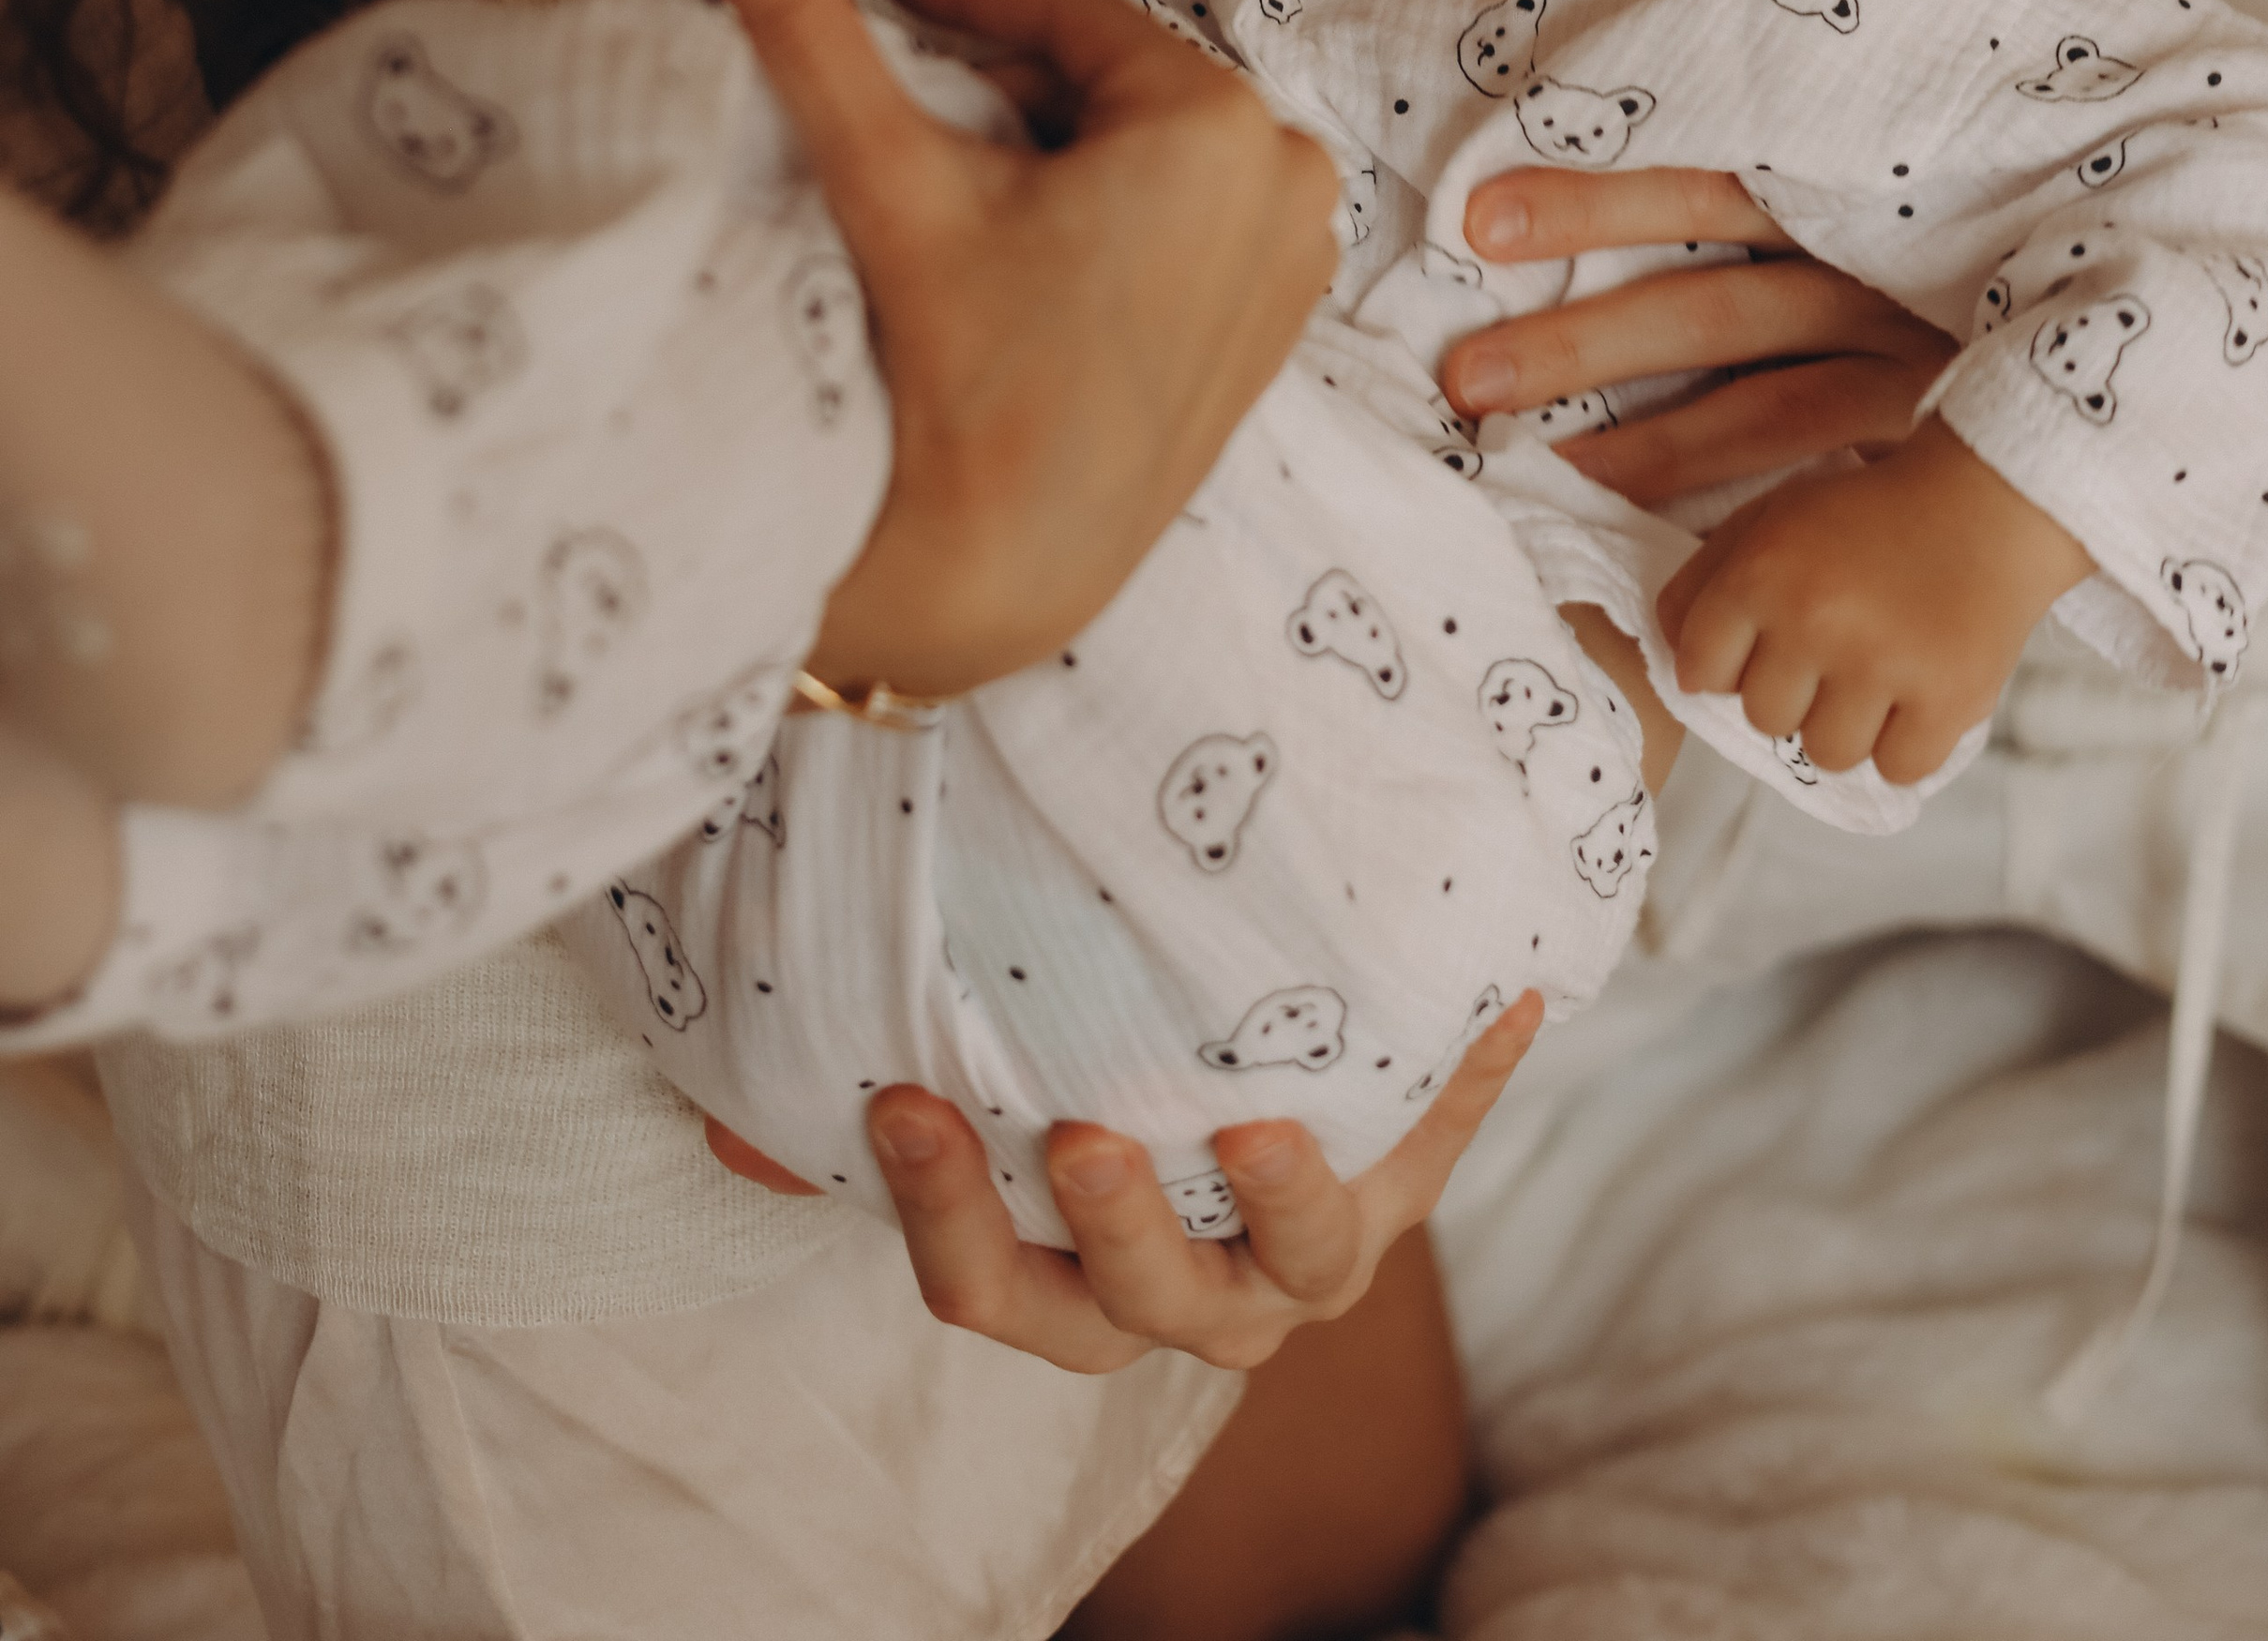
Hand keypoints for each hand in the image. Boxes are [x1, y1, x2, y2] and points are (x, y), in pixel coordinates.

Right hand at [674, 0, 1335, 698]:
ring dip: (1056, 142)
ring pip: (1146, 147)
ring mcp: (1293, 257)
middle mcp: (1286, 179)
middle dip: (1008, 77)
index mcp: (1218, 123)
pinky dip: (1112, 208)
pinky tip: (1027, 244)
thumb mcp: (888, 175)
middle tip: (911, 78)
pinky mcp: (1276, 322)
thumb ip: (805, 25)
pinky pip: (1184, 218)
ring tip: (960, 167)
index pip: (1061, 14)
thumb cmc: (959, 377)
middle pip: (1107, 83)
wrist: (1001, 566)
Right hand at [706, 992, 1541, 1375]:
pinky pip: (1442, 1137)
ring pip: (1305, 1267)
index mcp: (1066, 1287)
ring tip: (1274, 1123)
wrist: (1246, 1095)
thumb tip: (732, 1113)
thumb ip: (855, 1108)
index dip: (942, 1209)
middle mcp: (1190, 1299)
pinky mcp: (1400, 1187)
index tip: (903, 1099)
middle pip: (1142, 1296)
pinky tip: (1510, 994)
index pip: (983, 1281)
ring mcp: (1304, 1256)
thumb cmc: (1061, 1091)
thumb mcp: (969, 1112)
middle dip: (1115, 1225)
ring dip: (1291, 1197)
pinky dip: (1474, 1071)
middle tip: (1088, 1138)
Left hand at [1439, 164, 1954, 504]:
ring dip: (1627, 429)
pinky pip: (1794, 457)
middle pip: (1708, 300)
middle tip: (1465, 370)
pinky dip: (1700, 474)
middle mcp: (1868, 269)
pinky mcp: (1921, 423)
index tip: (1478, 220)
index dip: (1593, 200)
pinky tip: (1612, 490)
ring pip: (1747, 395)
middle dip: (1580, 335)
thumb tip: (1578, 200)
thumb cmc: (1930, 254)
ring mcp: (1900, 354)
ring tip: (1520, 446)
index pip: (1704, 188)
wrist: (2087, 315)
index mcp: (1840, 194)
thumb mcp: (1857, 195)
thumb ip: (1759, 194)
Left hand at [1654, 425, 2093, 781]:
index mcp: (1762, 574)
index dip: (1725, 665)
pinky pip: (1894, 768)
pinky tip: (1912, 697)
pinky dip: (1902, 745)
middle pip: (1763, 717)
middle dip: (1790, 691)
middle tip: (1831, 652)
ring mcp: (1881, 667)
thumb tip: (1675, 662)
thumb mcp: (1771, 519)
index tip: (1760, 648)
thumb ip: (1705, 583)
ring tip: (1872, 677)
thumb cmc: (1868, 514)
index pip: (1699, 670)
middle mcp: (1814, 622)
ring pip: (1826, 753)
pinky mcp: (1947, 701)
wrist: (1988, 502)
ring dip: (1844, 725)